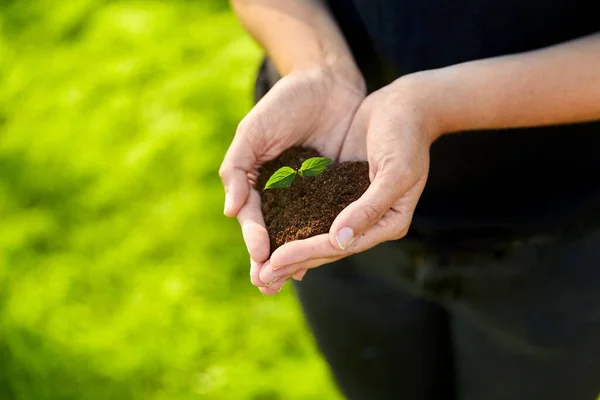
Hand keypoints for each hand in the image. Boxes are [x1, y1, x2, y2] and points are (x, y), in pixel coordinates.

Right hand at [220, 64, 364, 294]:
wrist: (327, 81)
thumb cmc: (285, 104)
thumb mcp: (254, 132)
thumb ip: (237, 169)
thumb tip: (230, 212)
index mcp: (258, 181)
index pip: (253, 217)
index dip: (255, 237)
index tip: (260, 256)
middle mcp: (282, 193)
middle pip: (275, 233)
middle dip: (270, 260)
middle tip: (268, 286)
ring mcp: (310, 193)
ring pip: (302, 231)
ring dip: (298, 257)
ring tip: (295, 280)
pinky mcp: (337, 189)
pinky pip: (331, 217)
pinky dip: (327, 236)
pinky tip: (328, 254)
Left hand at [258, 73, 441, 286]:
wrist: (405, 106)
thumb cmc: (406, 136)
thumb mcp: (396, 171)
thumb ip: (370, 207)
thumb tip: (339, 240)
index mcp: (388, 222)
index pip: (341, 245)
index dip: (307, 254)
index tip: (275, 262)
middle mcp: (370, 221)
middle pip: (327, 248)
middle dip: (293, 262)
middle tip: (260, 279)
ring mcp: (354, 207)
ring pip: (317, 235)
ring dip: (290, 250)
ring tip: (261, 268)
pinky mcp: (341, 191)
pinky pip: (314, 213)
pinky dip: (294, 224)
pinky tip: (271, 233)